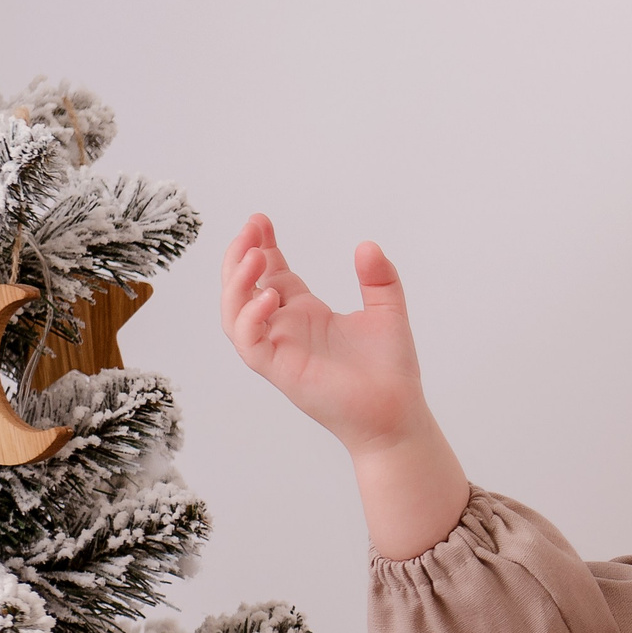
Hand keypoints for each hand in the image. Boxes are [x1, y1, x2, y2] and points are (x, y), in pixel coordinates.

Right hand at [219, 213, 426, 456]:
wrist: (397, 412)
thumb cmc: (391, 370)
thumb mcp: (388, 311)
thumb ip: (379, 277)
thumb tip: (367, 245)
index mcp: (306, 313)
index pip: (272, 272)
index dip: (261, 245)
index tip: (260, 220)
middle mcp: (287, 329)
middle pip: (244, 286)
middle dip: (241, 256)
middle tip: (251, 227)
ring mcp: (280, 349)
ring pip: (234, 313)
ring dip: (237, 283)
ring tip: (255, 257)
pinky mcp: (280, 371)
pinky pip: (249, 342)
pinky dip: (250, 318)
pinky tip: (270, 297)